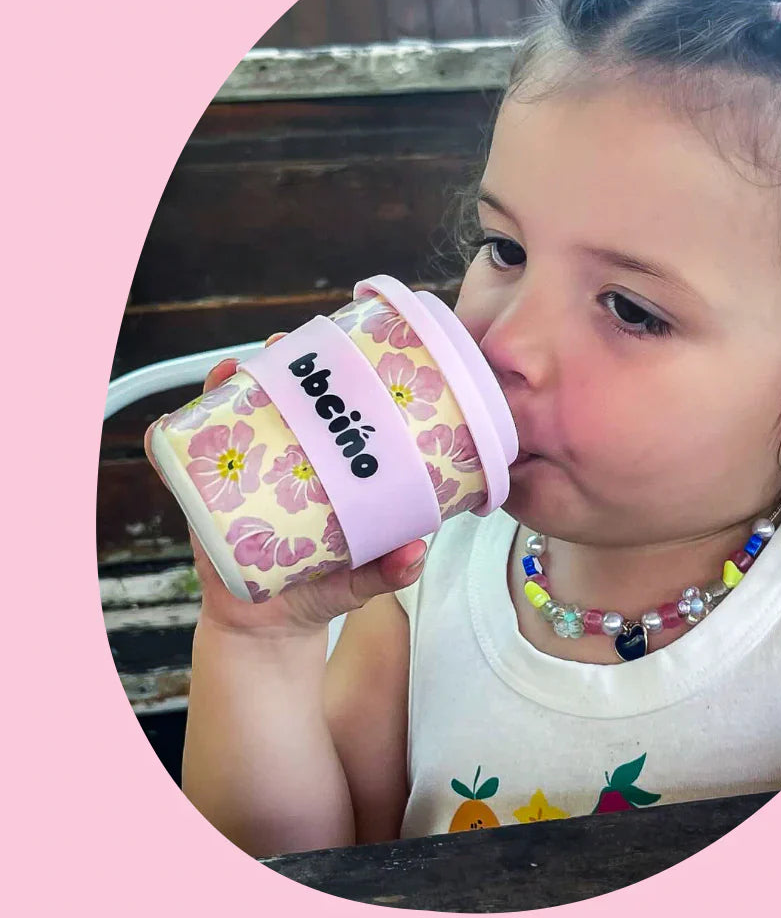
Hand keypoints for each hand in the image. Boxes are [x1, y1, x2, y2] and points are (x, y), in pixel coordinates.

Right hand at [143, 333, 426, 635]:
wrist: (270, 627)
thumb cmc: (324, 589)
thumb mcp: (361, 579)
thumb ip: (389, 570)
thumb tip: (416, 551)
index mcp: (326, 468)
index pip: (329, 411)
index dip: (331, 377)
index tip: (340, 351)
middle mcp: (285, 462)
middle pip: (277, 400)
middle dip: (276, 367)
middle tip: (280, 348)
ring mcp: (243, 477)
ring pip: (229, 419)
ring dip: (225, 388)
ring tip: (229, 372)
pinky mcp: (206, 501)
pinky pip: (181, 466)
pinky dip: (168, 443)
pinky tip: (168, 426)